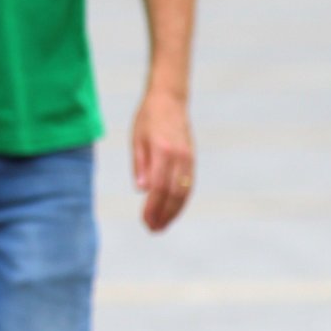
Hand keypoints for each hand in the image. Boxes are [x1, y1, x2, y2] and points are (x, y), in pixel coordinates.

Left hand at [133, 86, 194, 232]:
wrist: (170, 100)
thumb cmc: (148, 118)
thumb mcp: (137, 138)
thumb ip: (140, 164)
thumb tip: (142, 190)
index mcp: (163, 151)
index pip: (158, 187)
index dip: (152, 207)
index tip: (145, 220)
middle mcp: (179, 157)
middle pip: (173, 194)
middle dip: (163, 215)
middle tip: (152, 229)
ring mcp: (189, 160)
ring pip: (184, 193)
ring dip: (173, 213)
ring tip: (162, 226)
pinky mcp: (192, 161)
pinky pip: (189, 187)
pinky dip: (181, 202)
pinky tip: (172, 211)